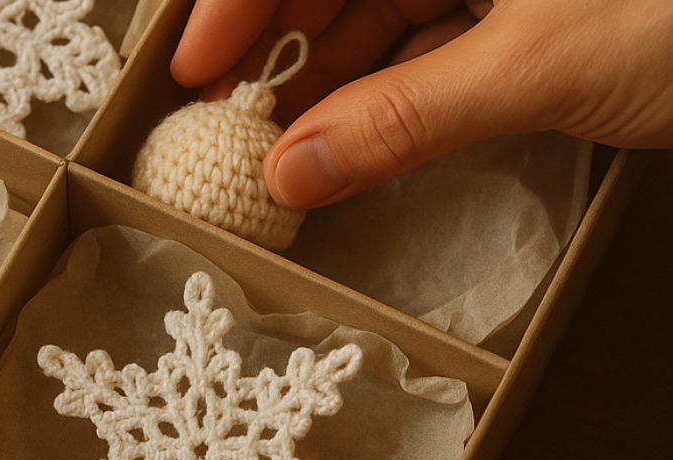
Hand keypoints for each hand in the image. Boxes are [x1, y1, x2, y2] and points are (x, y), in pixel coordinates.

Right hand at [169, 0, 672, 208]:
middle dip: (279, 49)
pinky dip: (389, 99)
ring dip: (330, 85)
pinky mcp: (527, 14)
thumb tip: (294, 168)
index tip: (195, 69)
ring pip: (381, 18)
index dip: (241, 1)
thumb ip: (405, 118)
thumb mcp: (541, 63)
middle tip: (228, 124)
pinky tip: (353, 142)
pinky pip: (430, 49)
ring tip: (284, 151)